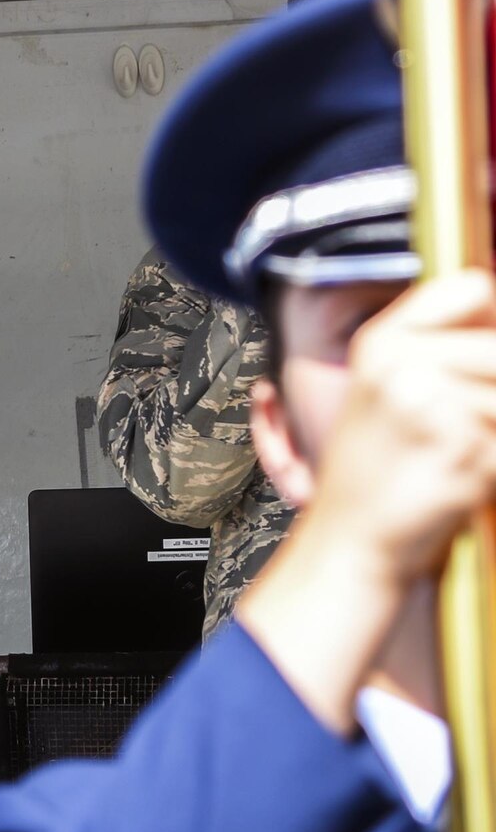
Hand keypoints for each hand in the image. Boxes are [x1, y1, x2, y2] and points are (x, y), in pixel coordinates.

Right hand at [314, 271, 495, 588]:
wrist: (350, 542)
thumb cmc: (378, 471)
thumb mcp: (389, 391)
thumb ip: (443, 349)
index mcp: (381, 343)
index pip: (471, 289)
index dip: (490, 319)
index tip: (481, 363)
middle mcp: (400, 365)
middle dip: (492, 393)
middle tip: (467, 425)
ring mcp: (430, 404)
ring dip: (494, 427)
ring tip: (464, 450)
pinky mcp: (463, 446)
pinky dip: (495, 458)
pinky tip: (469, 473)